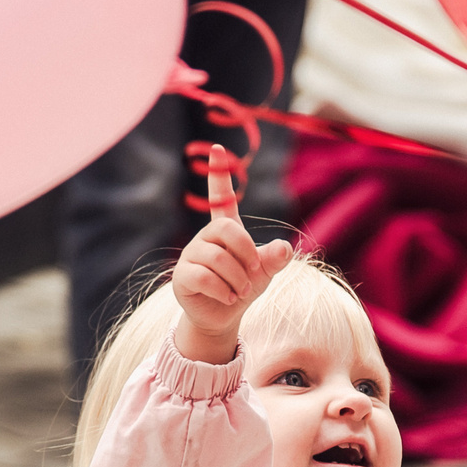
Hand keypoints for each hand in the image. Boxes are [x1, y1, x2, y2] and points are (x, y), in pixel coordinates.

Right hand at [170, 146, 292, 362]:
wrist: (223, 318)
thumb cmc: (243, 288)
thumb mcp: (264, 273)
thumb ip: (274, 259)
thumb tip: (285, 247)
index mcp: (225, 231)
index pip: (220, 198)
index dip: (219, 175)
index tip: (217, 149)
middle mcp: (205, 238)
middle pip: (224, 228)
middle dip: (244, 250)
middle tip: (254, 271)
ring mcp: (191, 256)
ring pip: (215, 257)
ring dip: (236, 277)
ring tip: (240, 291)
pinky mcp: (182, 276)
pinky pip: (203, 277)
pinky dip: (222, 290)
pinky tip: (228, 297)